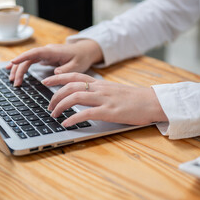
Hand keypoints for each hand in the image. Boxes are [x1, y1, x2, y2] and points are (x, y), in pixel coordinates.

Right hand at [6, 39, 102, 85]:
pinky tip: (14, 72)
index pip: (35, 52)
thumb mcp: (77, 65)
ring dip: (18, 69)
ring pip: (27, 60)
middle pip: (28, 58)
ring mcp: (45, 54)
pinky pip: (30, 61)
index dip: (24, 56)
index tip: (13, 62)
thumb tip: (55, 72)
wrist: (85, 51)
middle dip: (19, 69)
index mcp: (53, 51)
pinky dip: (22, 66)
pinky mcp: (44, 57)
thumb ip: (66, 69)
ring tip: (12, 81)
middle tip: (15, 83)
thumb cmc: (81, 57)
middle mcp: (46, 51)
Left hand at [43, 73, 167, 126]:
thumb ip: (100, 92)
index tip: (46, 81)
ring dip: (60, 105)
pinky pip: (86, 113)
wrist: (153, 102)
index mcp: (101, 83)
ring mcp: (104, 99)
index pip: (75, 75)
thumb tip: (86, 96)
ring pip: (75, 97)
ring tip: (53, 114)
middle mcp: (100, 89)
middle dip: (55, 95)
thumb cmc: (135, 99)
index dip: (58, 77)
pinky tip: (66, 123)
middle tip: (48, 105)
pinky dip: (73, 118)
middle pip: (71, 86)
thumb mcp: (114, 91)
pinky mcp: (109, 112)